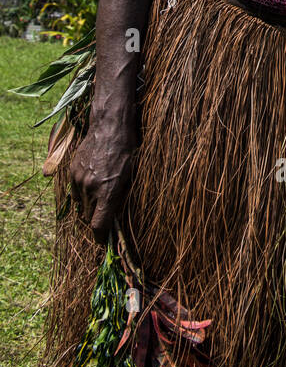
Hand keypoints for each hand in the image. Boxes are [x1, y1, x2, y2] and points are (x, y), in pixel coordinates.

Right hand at [69, 120, 137, 242]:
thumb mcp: (132, 174)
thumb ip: (122, 196)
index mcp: (107, 191)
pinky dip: (81, 194)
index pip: (98, 226)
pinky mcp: (72, 171)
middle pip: (88, 217)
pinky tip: (92, 185)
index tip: (103, 241)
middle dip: (96, 220)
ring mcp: (79, 180)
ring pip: (80, 205)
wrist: (109, 126)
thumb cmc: (127, 149)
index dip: (100, 237)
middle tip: (105, 216)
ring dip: (89, 206)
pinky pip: (74, 192)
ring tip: (100, 197)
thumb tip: (117, 216)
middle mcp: (90, 188)